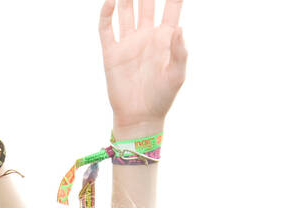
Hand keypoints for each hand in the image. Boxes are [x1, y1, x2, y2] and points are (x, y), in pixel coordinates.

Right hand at [99, 0, 186, 135]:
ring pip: (126, 9)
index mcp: (165, 38)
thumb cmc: (161, 98)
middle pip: (146, 2)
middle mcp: (146, 35)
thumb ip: (179, 52)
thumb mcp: (176, 76)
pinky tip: (110, 0)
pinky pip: (106, 27)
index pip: (171, 7)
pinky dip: (106, 12)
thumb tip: (179, 28)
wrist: (139, 117)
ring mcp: (128, 42)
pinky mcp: (111, 52)